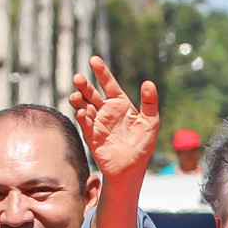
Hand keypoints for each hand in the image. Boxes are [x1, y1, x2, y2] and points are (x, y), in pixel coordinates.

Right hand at [66, 56, 160, 185]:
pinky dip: (82, 118)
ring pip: (83, 106)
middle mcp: (106, 110)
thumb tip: (148, 83)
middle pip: (92, 93)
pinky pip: (85, 124)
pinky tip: (82, 113)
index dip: (102, 72)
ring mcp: (97, 122)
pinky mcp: (91, 136)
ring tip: (76, 96)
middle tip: (77, 78)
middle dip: (84, 85)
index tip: (93, 59)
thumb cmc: (143, 144)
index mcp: (120, 104)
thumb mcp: (151, 122)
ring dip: (78, 100)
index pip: (109, 84)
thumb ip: (149, 102)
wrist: (132, 168)